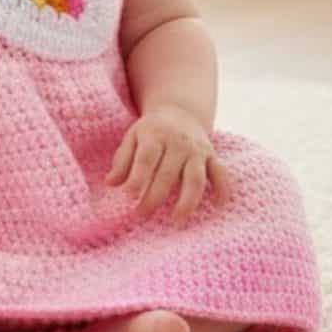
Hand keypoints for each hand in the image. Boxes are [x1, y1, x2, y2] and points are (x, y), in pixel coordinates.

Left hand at [104, 105, 230, 225]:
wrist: (180, 111)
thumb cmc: (151, 130)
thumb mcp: (132, 137)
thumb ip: (122, 160)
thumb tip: (110, 183)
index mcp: (155, 135)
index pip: (146, 158)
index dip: (138, 178)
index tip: (128, 196)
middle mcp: (178, 142)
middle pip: (167, 173)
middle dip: (155, 196)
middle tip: (141, 215)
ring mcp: (197, 150)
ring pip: (195, 177)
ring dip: (188, 200)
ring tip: (177, 220)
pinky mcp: (212, 156)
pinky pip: (220, 173)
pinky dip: (221, 189)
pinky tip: (217, 205)